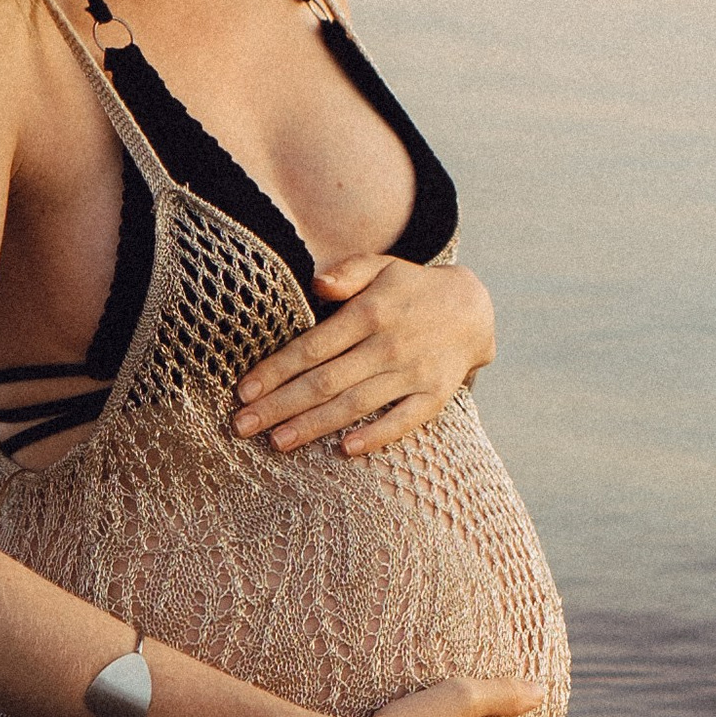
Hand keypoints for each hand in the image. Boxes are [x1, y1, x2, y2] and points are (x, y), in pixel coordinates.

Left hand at [233, 256, 496, 456]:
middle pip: (325, 381)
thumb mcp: (381, 266)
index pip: (312, 347)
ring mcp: (413, 373)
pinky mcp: (435, 396)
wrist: (473, 308)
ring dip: (314, 425)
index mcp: (370, 312)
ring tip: (277, 442)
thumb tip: (317, 282)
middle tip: (242, 426)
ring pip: (355, 404)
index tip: (243, 391)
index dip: (276, 370)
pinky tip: (346, 450)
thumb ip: (347, 272)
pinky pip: (404, 421)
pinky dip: (377, 435)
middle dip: (280, 405)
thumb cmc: (410, 288)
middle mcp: (389, 345)